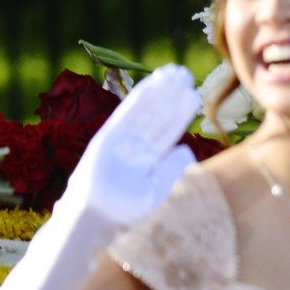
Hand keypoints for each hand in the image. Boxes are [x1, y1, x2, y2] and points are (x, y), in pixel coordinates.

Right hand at [60, 64, 200, 235]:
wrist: (96, 218)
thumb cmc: (124, 210)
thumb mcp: (154, 191)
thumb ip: (170, 170)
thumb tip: (186, 150)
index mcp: (148, 157)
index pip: (167, 128)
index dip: (180, 111)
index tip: (193, 92)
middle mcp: (136, 144)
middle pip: (158, 114)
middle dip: (171, 94)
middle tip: (185, 72)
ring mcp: (122, 139)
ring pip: (146, 110)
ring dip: (160, 90)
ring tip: (174, 72)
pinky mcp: (108, 137)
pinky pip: (127, 113)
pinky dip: (140, 98)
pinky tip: (153, 83)